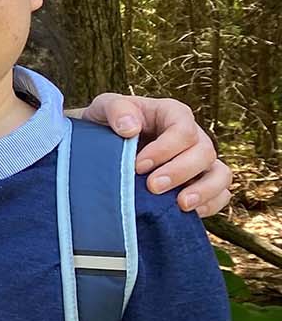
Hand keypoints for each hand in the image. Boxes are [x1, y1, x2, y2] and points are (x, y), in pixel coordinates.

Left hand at [79, 93, 232, 214]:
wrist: (100, 146)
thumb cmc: (106, 124)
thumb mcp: (103, 108)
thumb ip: (115, 109)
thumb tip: (130, 128)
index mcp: (172, 114)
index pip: (183, 129)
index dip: (165, 149)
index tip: (138, 166)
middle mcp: (192, 137)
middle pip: (204, 152)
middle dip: (180, 172)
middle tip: (153, 187)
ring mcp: (199, 161)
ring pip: (221, 174)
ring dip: (204, 191)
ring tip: (181, 204)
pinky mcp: (200, 183)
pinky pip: (221, 195)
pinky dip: (211, 204)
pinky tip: (188, 213)